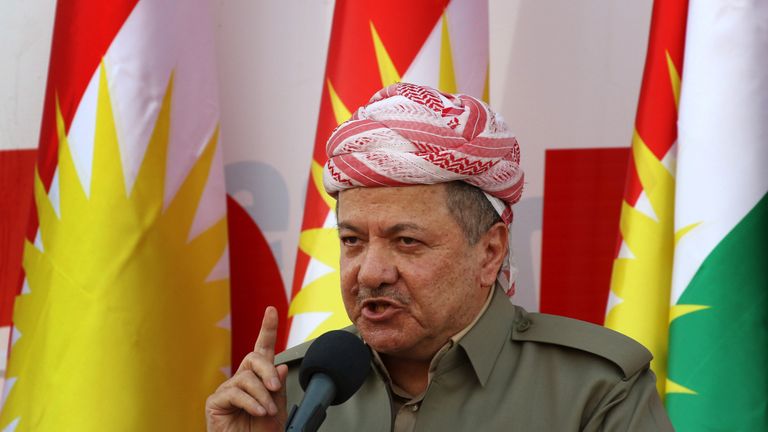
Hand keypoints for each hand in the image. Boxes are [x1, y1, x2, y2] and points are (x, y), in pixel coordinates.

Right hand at [206, 306, 288, 431]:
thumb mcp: (277, 411)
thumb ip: (279, 390)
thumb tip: (279, 366)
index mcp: (259, 379)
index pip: (263, 349)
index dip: (267, 329)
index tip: (271, 310)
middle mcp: (242, 380)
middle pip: (255, 358)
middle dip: (268, 371)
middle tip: (275, 387)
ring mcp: (228, 390)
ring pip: (247, 378)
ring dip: (262, 395)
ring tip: (266, 411)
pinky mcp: (216, 401)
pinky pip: (234, 392)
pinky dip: (250, 402)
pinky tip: (258, 411)